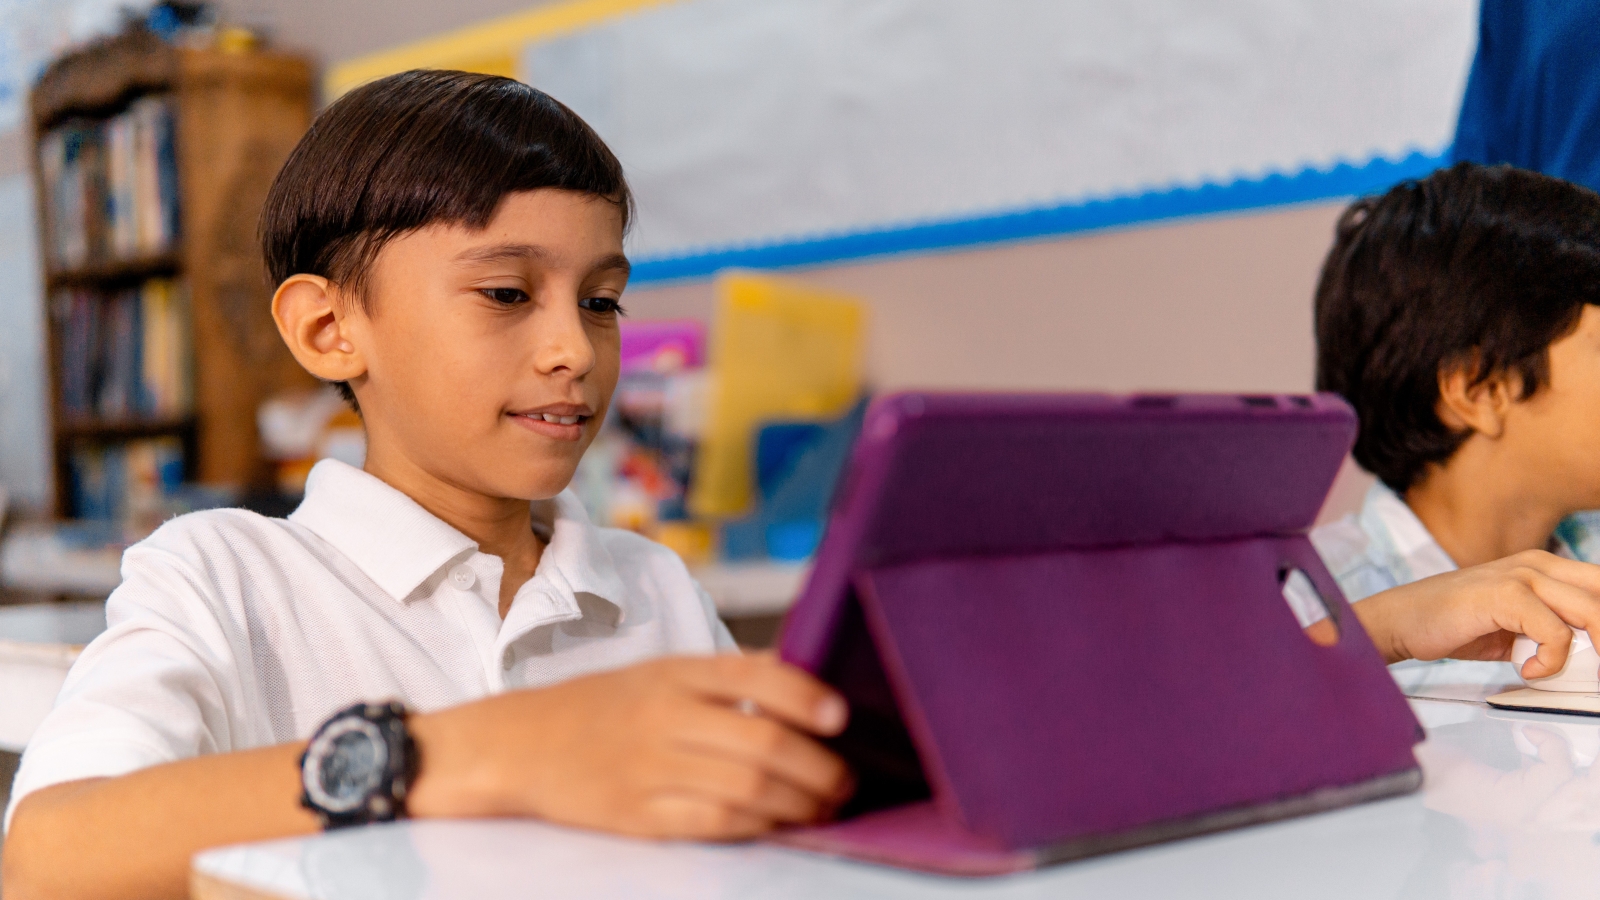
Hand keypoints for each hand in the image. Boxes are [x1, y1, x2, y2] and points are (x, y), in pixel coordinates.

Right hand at [406, 652, 852, 839]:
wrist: (519, 744)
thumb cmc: (601, 706)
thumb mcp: (659, 671)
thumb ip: (725, 676)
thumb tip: (802, 677)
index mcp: (675, 672)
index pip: (755, 675)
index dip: (806, 697)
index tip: (840, 717)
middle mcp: (665, 715)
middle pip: (762, 741)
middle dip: (818, 768)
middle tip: (845, 781)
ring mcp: (650, 767)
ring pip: (746, 787)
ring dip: (797, 803)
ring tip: (823, 808)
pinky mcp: (638, 814)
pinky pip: (712, 822)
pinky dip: (756, 826)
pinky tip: (777, 824)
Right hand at [1353, 550, 1599, 677]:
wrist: (1401, 621)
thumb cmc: (1453, 625)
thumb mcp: (1515, 627)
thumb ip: (1551, 633)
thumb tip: (1590, 659)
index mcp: (1544, 567)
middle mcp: (1538, 564)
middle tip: (1599, 668)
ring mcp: (1521, 575)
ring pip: (1592, 612)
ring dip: (1594, 652)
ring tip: (1569, 674)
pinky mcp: (1505, 594)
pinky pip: (1556, 634)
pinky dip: (1550, 662)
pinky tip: (1529, 671)